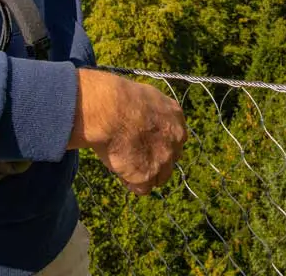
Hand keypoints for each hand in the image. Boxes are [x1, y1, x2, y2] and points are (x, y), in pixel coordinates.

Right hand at [69, 69, 186, 194]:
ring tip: (124, 164)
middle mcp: (175, 138)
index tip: (144, 143)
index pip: (175, 138)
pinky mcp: (148, 175)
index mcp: (175, 117)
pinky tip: (121, 171)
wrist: (110, 111)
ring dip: (145, 174)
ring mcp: (164, 158)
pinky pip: (143, 189)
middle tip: (133, 155)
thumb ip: (153, 111)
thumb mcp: (146, 97)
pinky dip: (131, 182)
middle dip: (155, 160)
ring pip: (159, 177)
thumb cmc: (118, 99)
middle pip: (170, 159)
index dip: (159, 143)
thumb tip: (145, 117)